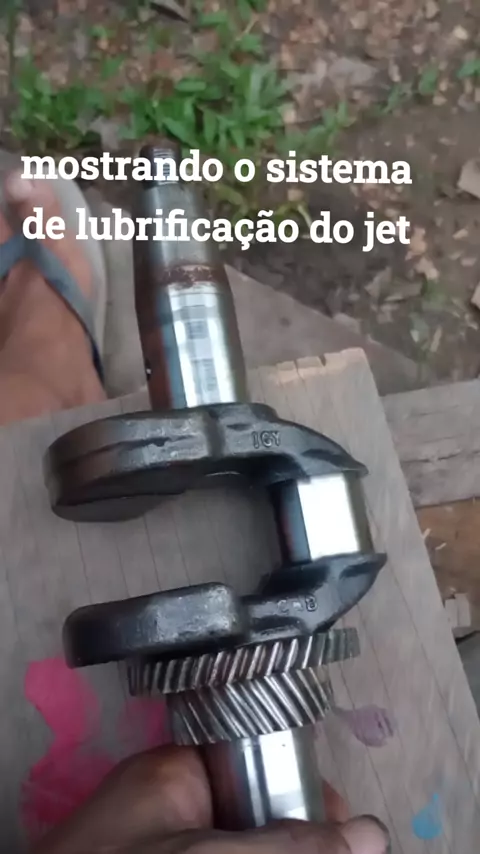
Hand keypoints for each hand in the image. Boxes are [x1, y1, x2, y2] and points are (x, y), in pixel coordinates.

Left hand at [33, 746, 389, 853]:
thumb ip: (287, 845)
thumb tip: (372, 833)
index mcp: (175, 775)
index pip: (259, 765)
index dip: (306, 800)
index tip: (345, 837)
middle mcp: (172, 810)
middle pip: (261, 816)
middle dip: (298, 840)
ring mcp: (167, 844)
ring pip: (244, 841)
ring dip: (283, 846)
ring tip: (328, 852)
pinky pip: (222, 849)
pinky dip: (244, 850)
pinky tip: (286, 852)